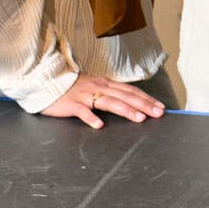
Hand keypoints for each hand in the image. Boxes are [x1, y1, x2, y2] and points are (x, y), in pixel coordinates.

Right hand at [42, 73, 165, 129]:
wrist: (48, 82)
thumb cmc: (74, 88)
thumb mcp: (95, 87)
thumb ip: (110, 93)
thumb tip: (129, 102)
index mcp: (106, 84)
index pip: (131, 91)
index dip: (146, 98)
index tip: (160, 106)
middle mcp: (99, 88)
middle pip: (125, 96)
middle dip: (144, 105)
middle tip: (158, 113)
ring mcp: (86, 96)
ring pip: (109, 102)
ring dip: (125, 110)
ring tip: (139, 118)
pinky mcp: (72, 105)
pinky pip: (82, 112)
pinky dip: (91, 118)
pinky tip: (99, 125)